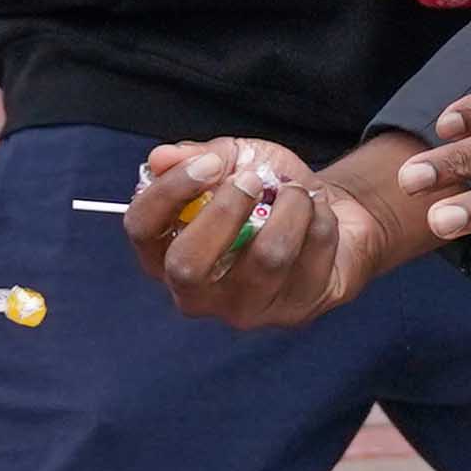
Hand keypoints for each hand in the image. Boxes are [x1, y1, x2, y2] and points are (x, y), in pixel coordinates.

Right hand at [122, 135, 420, 329]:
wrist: (327, 214)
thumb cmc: (266, 192)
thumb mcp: (232, 161)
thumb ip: (197, 157)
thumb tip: (160, 159)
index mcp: (166, 252)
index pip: (143, 230)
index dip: (169, 192)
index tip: (209, 163)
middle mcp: (196, 293)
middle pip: (188, 267)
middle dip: (225, 211)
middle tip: (254, 179)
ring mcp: (245, 309)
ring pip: (266, 258)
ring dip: (289, 207)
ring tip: (297, 190)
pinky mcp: (293, 313)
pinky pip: (311, 258)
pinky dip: (319, 219)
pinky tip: (317, 215)